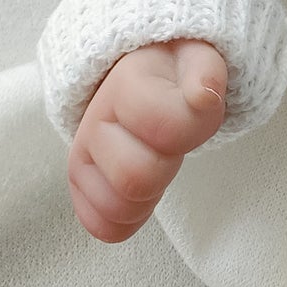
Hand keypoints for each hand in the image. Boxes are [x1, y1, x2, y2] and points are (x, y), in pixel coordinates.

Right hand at [66, 37, 228, 243]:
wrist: (147, 75)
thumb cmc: (177, 74)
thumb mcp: (200, 60)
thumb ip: (207, 73)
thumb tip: (203, 96)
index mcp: (126, 83)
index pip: (164, 127)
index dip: (193, 127)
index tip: (195, 108)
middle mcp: (93, 120)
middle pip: (136, 178)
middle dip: (167, 167)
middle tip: (171, 144)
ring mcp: (82, 153)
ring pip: (117, 208)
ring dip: (148, 194)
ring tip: (154, 160)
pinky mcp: (79, 184)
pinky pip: (103, 227)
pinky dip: (129, 218)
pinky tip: (140, 188)